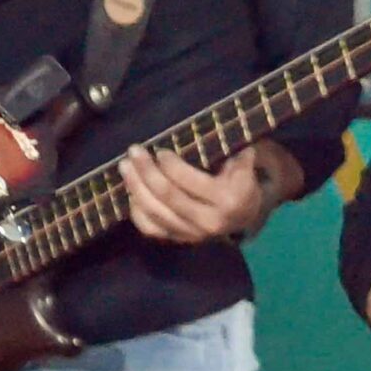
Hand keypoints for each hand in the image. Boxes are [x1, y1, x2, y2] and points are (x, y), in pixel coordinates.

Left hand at [121, 142, 290, 244]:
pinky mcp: (179, 240)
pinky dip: (137, 211)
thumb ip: (231, 151)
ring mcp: (192, 234)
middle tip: (134, 152)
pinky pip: (151, 229)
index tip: (159, 150)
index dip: (171, 166)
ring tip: (126, 167)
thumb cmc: (241, 181)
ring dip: (135, 188)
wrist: (244, 215)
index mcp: (227, 200)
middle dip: (146, 172)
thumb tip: (217, 130)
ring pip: (155, 213)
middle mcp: (208, 221)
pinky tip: (131, 192)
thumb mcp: (244, 163)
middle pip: (168, 196)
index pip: (190, 182)